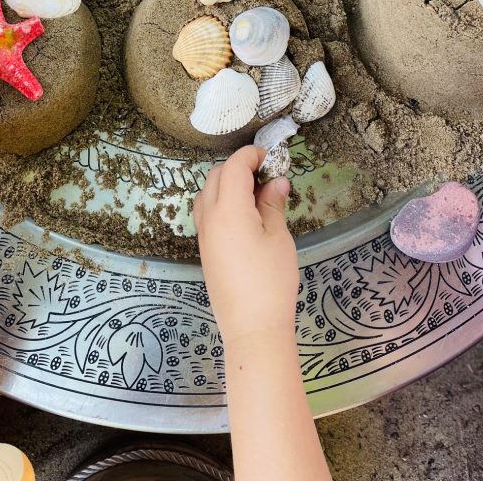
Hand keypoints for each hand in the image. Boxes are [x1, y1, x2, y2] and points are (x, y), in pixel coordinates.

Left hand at [194, 145, 298, 347]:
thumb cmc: (271, 280)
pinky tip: (243, 215)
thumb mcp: (278, 237)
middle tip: (265, 174)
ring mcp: (203, 234)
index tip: (269, 156)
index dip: (250, 155)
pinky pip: (206, 212)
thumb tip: (276, 181)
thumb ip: (273, 204)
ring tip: (254, 194)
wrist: (252, 327)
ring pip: (207, 193)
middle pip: (216, 176)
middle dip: (238, 167)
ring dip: (226, 183)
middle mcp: (209, 217)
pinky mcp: (205, 249)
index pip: (234, 167)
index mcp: (228, 210)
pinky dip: (220, 202)